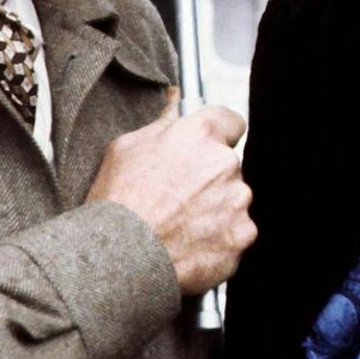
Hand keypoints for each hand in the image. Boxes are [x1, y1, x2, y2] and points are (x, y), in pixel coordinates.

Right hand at [87, 89, 255, 294]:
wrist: (118, 259)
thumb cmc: (117, 201)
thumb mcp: (126, 148)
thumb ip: (162, 122)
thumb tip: (176, 99)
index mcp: (200, 134)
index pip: (231, 121)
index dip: (219, 135)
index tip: (206, 148)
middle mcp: (226, 164)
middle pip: (228, 166)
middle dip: (209, 178)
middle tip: (176, 198)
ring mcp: (238, 201)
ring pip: (233, 200)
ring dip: (215, 209)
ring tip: (179, 225)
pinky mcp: (242, 235)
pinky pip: (235, 232)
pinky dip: (218, 239)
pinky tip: (189, 245)